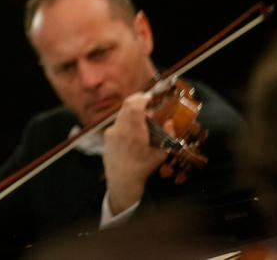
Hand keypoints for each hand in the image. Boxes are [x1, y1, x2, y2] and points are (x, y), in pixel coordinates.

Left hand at [103, 92, 168, 213]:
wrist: (122, 180)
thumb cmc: (143, 167)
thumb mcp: (160, 154)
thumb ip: (167, 136)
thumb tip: (169, 122)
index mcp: (133, 131)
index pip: (134, 105)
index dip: (142, 98)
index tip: (149, 97)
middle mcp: (120, 129)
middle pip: (126, 106)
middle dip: (138, 102)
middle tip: (147, 103)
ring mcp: (111, 132)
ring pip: (121, 114)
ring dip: (132, 112)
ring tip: (143, 119)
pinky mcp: (107, 136)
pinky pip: (117, 123)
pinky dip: (126, 121)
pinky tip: (134, 130)